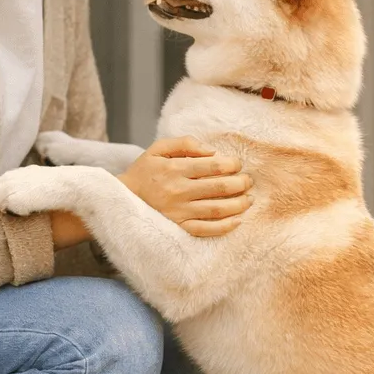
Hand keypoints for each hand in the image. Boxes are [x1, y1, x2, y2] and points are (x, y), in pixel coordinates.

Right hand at [118, 137, 252, 237]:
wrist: (124, 198)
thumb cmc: (146, 171)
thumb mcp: (158, 148)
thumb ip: (185, 144)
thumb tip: (212, 151)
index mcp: (174, 169)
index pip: (212, 166)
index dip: (231, 164)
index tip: (238, 164)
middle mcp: (178, 191)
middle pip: (218, 187)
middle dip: (240, 183)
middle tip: (248, 181)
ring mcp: (179, 211)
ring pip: (217, 209)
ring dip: (238, 204)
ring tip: (249, 199)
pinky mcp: (179, 227)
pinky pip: (206, 230)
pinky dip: (225, 227)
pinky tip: (238, 221)